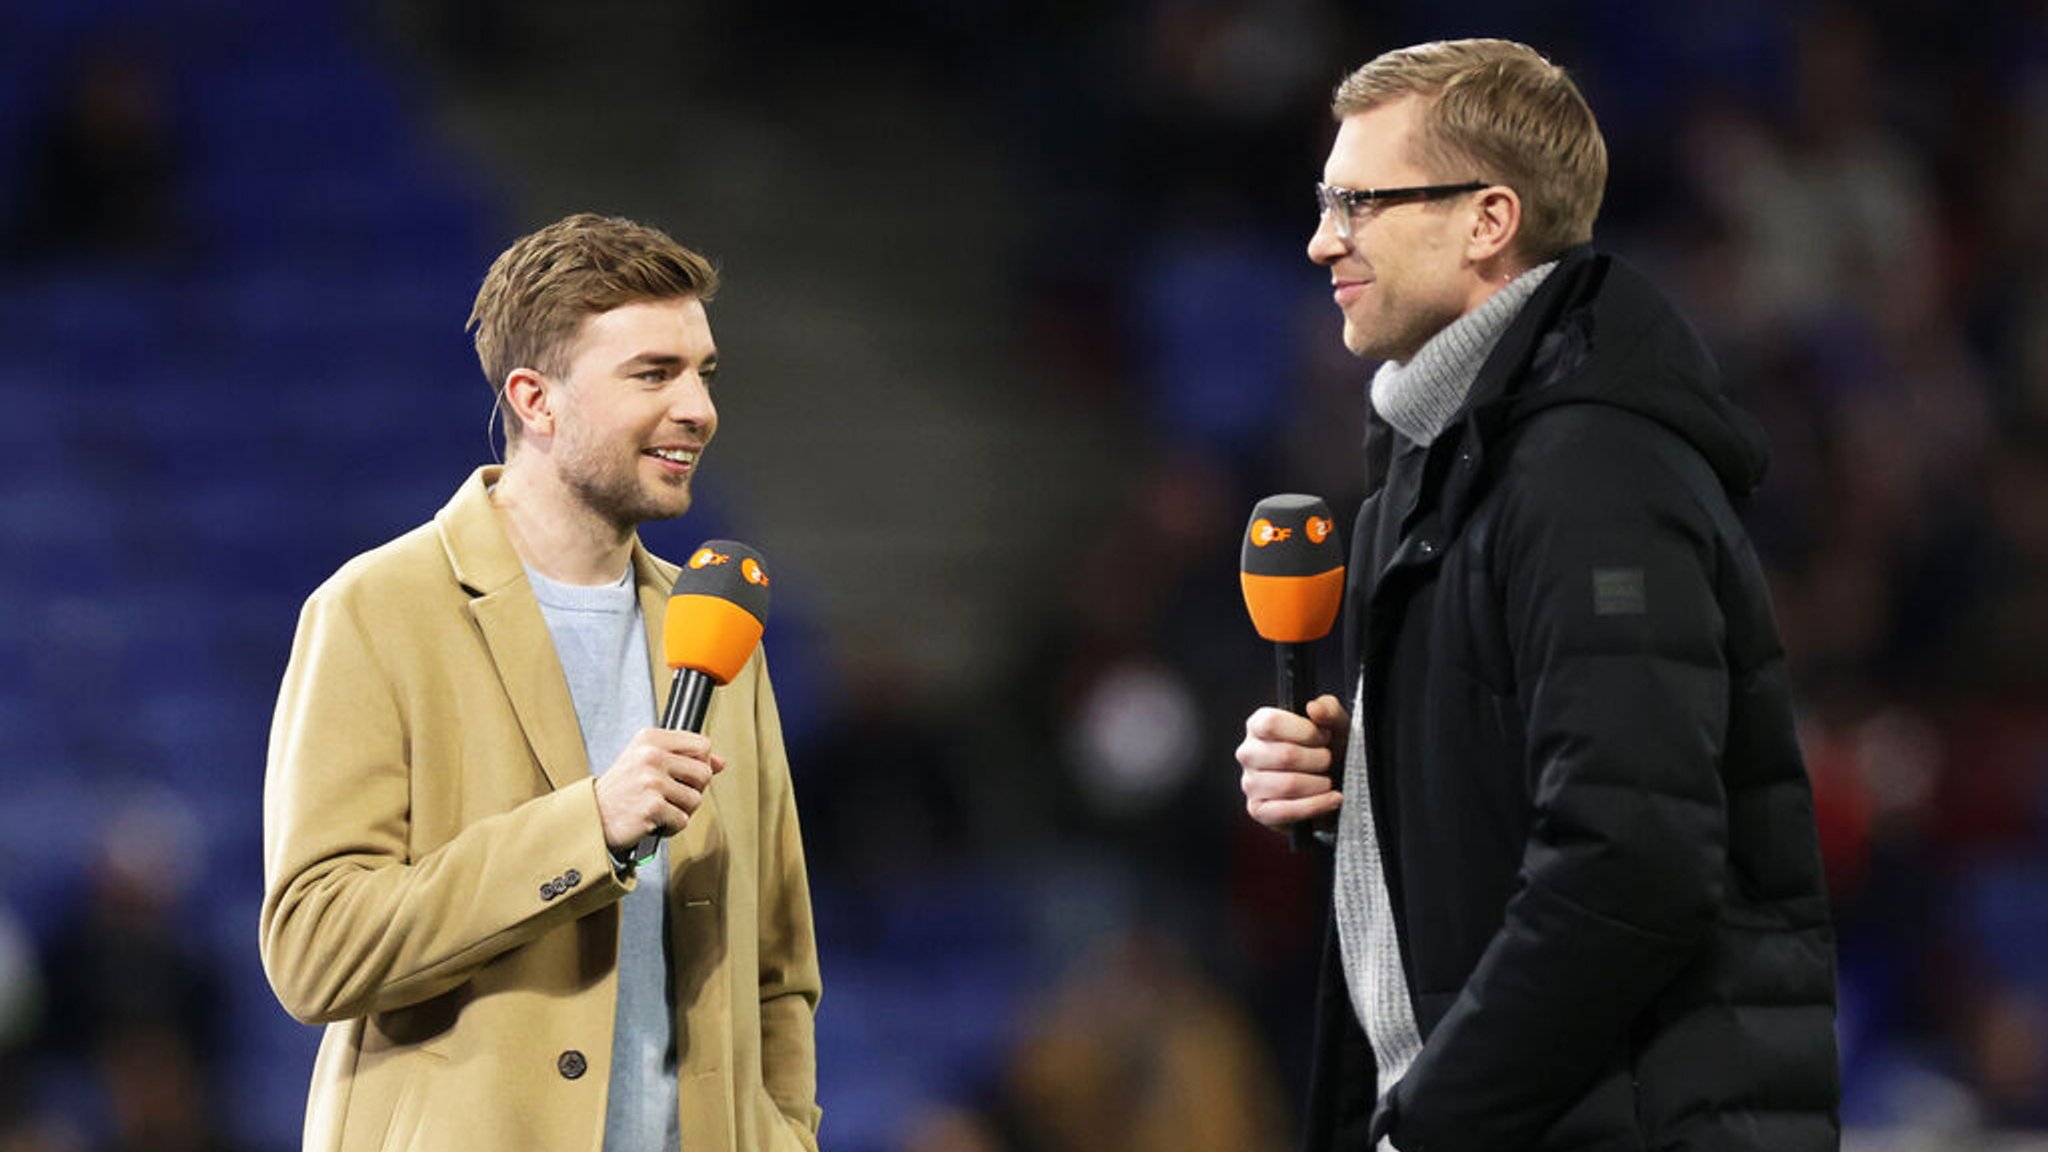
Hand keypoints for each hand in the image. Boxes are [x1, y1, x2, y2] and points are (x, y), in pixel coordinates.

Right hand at [593, 728, 725, 852]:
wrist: (592, 816)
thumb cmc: (621, 790)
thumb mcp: (647, 762)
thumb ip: (684, 758)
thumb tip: (720, 762)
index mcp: (651, 739)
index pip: (702, 744)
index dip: (700, 764)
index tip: (684, 774)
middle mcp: (651, 755)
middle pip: (704, 773)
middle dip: (693, 790)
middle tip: (670, 796)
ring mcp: (651, 781)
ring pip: (696, 799)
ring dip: (681, 811)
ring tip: (659, 808)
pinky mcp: (652, 807)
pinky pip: (682, 820)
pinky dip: (671, 827)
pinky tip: (654, 821)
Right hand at [1236, 694, 1347, 829]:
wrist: (1332, 785)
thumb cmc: (1327, 750)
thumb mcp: (1335, 725)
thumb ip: (1328, 710)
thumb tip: (1314, 707)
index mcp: (1258, 726)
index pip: (1271, 723)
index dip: (1304, 731)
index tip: (1323, 736)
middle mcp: (1248, 753)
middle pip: (1284, 755)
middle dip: (1318, 759)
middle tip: (1328, 760)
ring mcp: (1250, 783)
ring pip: (1287, 785)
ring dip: (1318, 784)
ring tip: (1328, 780)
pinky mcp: (1258, 810)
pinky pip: (1284, 811)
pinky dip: (1315, 806)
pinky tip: (1332, 799)